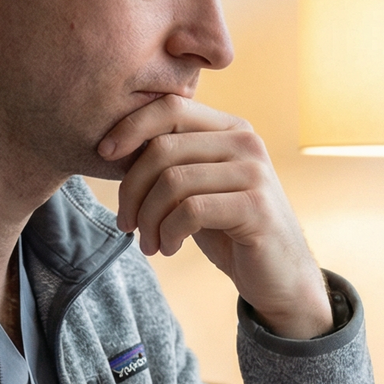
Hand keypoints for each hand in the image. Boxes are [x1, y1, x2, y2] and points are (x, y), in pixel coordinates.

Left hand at [100, 96, 334, 339]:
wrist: (279, 276)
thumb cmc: (230, 230)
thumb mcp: (197, 188)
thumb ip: (170, 162)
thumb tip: (113, 146)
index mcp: (230, 128)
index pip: (171, 108)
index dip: (131, 127)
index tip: (104, 155)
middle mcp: (246, 141)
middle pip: (163, 148)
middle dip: (131, 189)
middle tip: (126, 224)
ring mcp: (254, 172)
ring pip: (172, 181)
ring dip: (148, 218)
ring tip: (148, 243)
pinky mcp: (256, 207)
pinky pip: (191, 210)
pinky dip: (168, 232)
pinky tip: (169, 248)